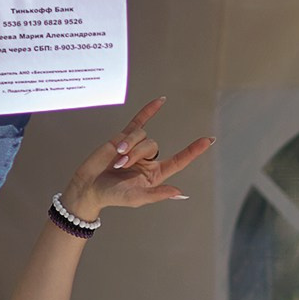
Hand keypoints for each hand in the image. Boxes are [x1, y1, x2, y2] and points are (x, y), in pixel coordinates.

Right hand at [61, 98, 214, 220]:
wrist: (89, 186)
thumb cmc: (113, 196)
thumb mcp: (137, 198)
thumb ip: (158, 194)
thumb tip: (179, 192)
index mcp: (155, 174)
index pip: (179, 160)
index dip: (193, 150)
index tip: (209, 140)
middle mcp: (149, 160)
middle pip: (153, 146)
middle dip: (136, 154)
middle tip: (121, 166)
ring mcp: (136, 147)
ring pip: (142, 136)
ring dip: (129, 146)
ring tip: (116, 160)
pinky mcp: (123, 137)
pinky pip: (139, 121)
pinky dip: (149, 111)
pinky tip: (160, 101)